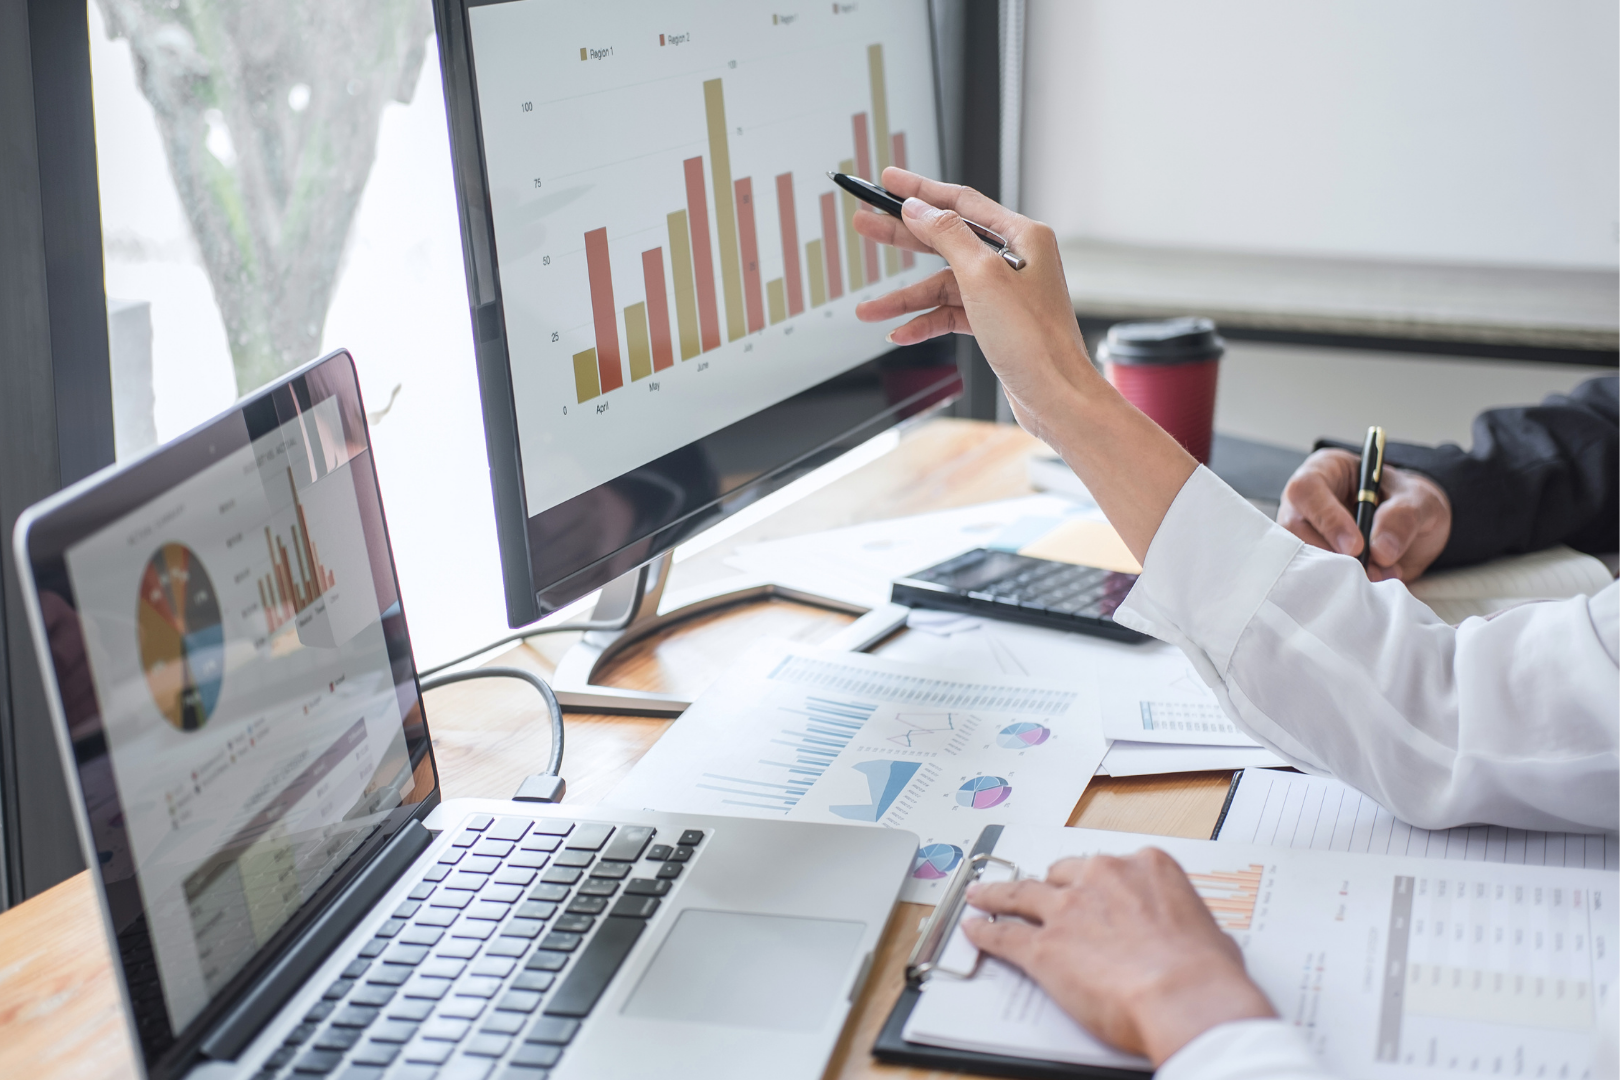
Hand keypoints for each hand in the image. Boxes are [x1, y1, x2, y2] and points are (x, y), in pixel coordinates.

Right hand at [851, 169, 1197, 562]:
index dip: (920, 189)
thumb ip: (947, 235)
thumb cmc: (1034, 339)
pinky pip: (950, 313)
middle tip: (865, 225)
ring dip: (905, 298)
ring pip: (942, 284)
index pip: (961, 201)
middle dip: (902, 236)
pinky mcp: (995, 323)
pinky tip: (901, 331)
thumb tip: (918, 209)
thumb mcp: (982, 276)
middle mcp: (1014, 260)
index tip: (888, 181)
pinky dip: (926, 321)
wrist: (1056, 397)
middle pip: (946, 238)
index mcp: (1021, 236)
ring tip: (869, 308)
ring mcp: (1004, 293)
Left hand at [962, 849, 1274, 1065]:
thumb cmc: (1205, 972)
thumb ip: (1181, 920)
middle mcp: (1102, 878)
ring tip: (982, 895)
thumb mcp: (1207, 930)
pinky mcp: (1044, 946)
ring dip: (998, 894)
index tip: (1090, 887)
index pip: (1110, 866)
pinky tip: (976, 929)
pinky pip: (1004, 933)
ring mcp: (1068, 909)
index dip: (1096, 881)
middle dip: (1050, 885)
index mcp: (1145, 866)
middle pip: (1062, 874)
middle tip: (1038, 893)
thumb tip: (1187, 936)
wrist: (1185, 996)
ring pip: (1020, 893)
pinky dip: (986, 931)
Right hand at [1278, 449, 1451, 581]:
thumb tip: (1381, 549)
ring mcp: (1305, 534)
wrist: (1417, 532)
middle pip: (1295, 529)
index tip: (1356, 546)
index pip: (1307, 489)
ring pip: (1301, 557)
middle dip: (1333, 554)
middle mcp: (1307, 503)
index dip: (1327, 518)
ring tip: (1377, 576)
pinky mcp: (1312, 563)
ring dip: (1338, 573)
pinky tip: (1370, 583)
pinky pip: (1314, 576)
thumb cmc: (1410, 503)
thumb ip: (1403, 516)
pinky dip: (1341, 585)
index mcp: (1327, 471)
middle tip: (1370, 570)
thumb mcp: (1419, 499)